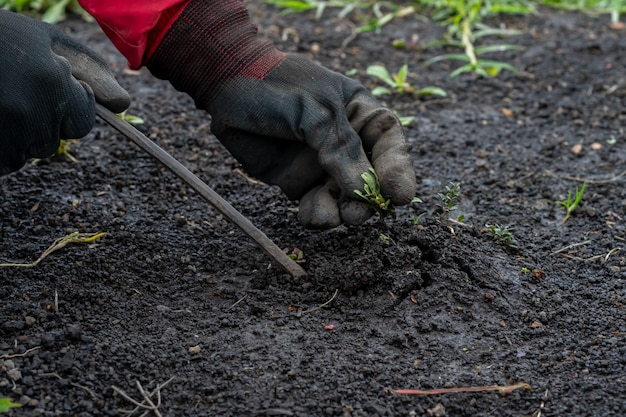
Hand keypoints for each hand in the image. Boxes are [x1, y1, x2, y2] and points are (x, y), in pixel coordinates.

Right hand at [0, 10, 129, 174]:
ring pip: (27, 155)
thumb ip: (89, 70)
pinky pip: (4, 165)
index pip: (82, 123)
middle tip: (9, 93)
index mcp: (50, 83)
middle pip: (54, 142)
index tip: (43, 90)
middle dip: (40, 123)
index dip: (66, 107)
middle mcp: (29, 114)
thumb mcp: (43, 41)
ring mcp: (4, 138)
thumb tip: (124, 105)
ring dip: (16, 136)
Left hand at [147, 0, 415, 227]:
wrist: (228, 87)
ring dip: (344, 212)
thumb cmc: (277, 87)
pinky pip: (316, 205)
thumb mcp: (314, 109)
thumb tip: (363, 189)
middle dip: (369, 199)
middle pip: (371, 178)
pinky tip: (312, 216)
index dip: (398, 168)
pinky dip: (318, 215)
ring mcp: (323, 166)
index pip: (389, 141)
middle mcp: (347, 144)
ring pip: (344, 198)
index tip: (399, 196)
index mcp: (360, 113)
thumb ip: (339, 147)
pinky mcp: (299, 183)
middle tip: (360, 212)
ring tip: (335, 217)